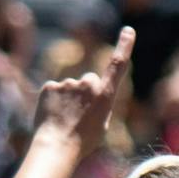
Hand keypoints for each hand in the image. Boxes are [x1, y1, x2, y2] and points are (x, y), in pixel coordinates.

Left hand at [32, 26, 133, 154]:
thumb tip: (90, 96)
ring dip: (68, 100)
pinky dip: (53, 101)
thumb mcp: (102, 123)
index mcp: (105, 94)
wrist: (56, 147)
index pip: (117, 64)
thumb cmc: (83, 141)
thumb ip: (99, 103)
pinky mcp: (50, 85)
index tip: (128, 30)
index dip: (124, 46)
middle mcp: (87, 84)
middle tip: (79, 116)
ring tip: (65, 120)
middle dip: (85, 93)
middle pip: (89, 81)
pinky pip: (54, 91)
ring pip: (70, 88)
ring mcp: (67, 83)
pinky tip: (52, 116)